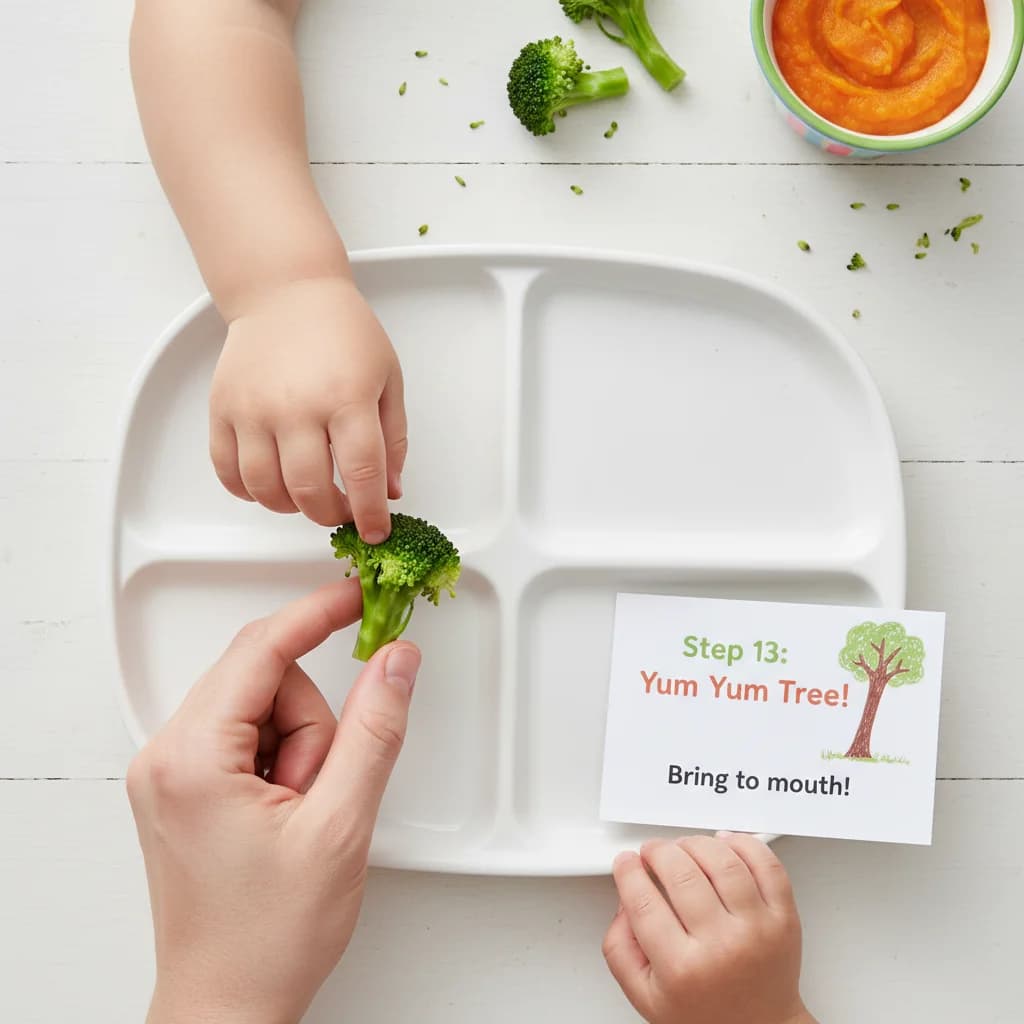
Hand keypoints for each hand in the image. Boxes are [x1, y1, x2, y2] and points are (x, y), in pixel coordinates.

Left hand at [127, 580, 420, 1023]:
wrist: (228, 1007)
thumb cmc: (266, 938)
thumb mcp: (339, 826)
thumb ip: (374, 730)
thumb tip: (394, 662)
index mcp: (191, 758)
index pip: (261, 651)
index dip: (316, 615)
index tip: (356, 597)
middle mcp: (166, 757)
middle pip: (264, 681)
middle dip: (312, 724)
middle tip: (321, 788)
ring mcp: (170, 774)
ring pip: (261, 709)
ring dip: (299, 749)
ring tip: (300, 815)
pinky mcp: (183, 789)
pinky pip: (246, 738)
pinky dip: (281, 761)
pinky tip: (285, 812)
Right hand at [209, 275, 406, 539]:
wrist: (286, 292)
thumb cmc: (343, 332)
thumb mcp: (388, 379)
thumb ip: (393, 439)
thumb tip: (389, 491)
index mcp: (346, 397)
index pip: (361, 472)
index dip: (370, 512)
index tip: (374, 531)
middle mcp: (296, 407)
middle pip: (309, 490)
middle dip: (330, 515)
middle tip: (341, 512)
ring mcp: (254, 410)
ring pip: (265, 489)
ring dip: (290, 508)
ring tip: (306, 497)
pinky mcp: (223, 409)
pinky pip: (228, 471)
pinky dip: (248, 491)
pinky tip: (269, 485)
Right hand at [603, 834, 815, 1023]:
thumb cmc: (706, 1014)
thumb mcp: (645, 995)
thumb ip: (620, 949)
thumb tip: (625, 902)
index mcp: (682, 969)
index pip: (644, 901)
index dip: (629, 872)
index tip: (627, 863)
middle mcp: (722, 946)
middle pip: (681, 872)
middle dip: (658, 852)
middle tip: (652, 853)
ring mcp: (757, 929)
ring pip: (722, 861)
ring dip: (695, 843)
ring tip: (684, 848)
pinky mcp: (784, 918)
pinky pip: (766, 865)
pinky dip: (743, 844)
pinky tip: (725, 845)